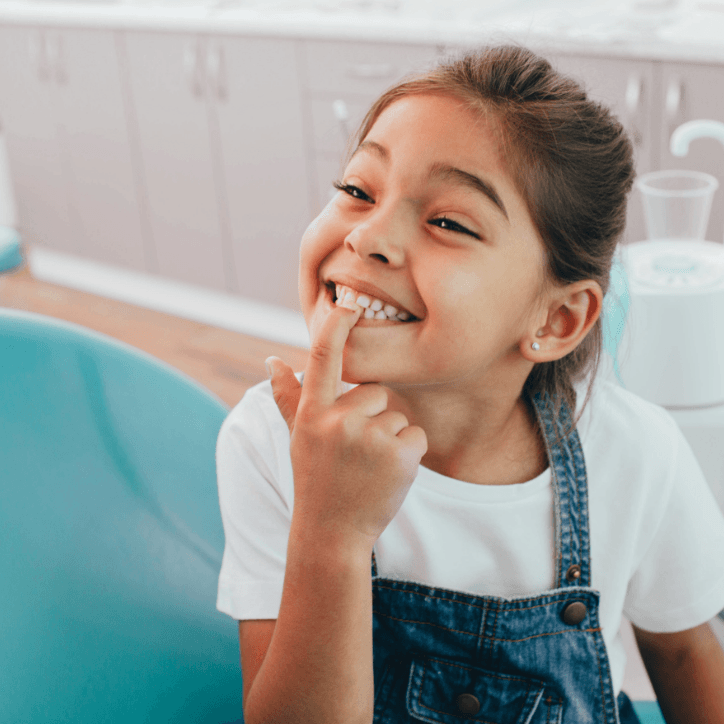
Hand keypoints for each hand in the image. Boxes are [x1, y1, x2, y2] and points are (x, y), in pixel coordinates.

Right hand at [266, 304, 427, 549]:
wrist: (332, 533)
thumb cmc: (315, 479)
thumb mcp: (297, 437)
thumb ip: (288, 397)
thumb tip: (271, 359)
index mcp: (312, 413)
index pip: (322, 358)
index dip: (336, 326)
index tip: (348, 302)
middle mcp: (338, 421)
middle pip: (375, 392)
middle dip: (372, 417)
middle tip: (355, 453)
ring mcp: (369, 437)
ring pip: (397, 415)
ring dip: (390, 438)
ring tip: (368, 468)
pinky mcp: (399, 454)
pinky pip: (416, 435)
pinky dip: (409, 454)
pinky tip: (387, 475)